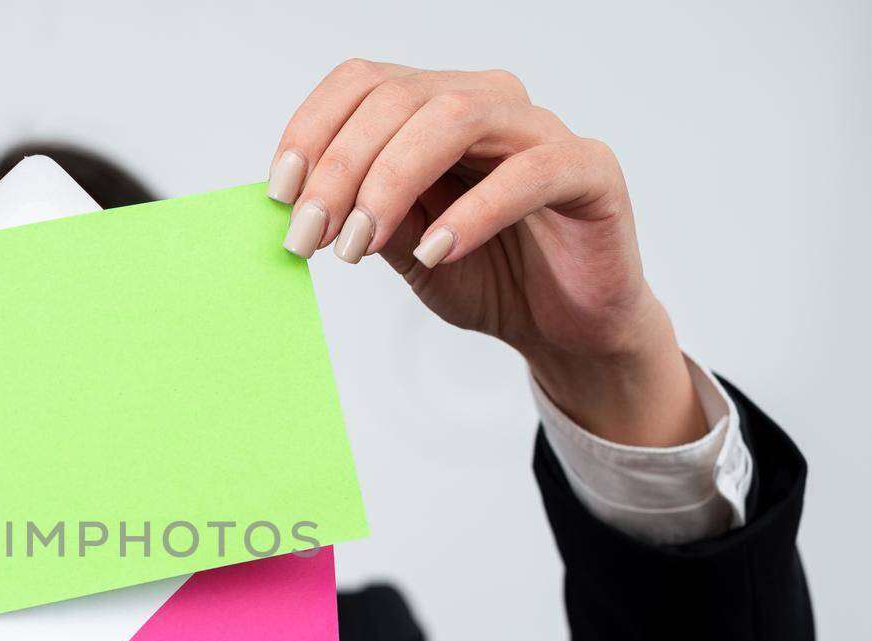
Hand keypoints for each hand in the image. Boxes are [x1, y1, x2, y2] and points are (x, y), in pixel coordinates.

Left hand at [269, 60, 705, 446]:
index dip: (312, 130)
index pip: (363, 82)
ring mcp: (542, 132)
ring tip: (361, 245)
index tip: (281, 194)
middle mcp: (489, 103)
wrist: (562, 327)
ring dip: (390, 182)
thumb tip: (290, 204)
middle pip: (398, 99)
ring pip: (455, 118)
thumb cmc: (485, 275)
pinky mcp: (590, 172)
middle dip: (339, 169)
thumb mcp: (397, 246)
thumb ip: (355, 213)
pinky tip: (435, 251)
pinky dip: (473, 212)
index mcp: (436, 108)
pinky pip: (529, 173)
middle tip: (309, 237)